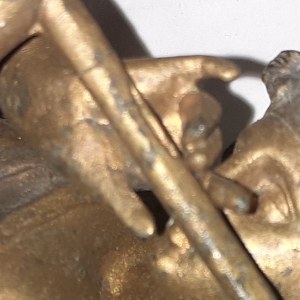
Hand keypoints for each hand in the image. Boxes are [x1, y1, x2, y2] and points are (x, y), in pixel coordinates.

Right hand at [0, 45, 240, 235]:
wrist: (55, 103)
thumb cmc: (80, 150)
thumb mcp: (100, 180)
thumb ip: (125, 204)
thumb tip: (147, 232)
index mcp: (172, 169)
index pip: (208, 185)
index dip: (228, 194)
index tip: (243, 205)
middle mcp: (182, 138)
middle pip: (212, 146)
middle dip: (208, 153)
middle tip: (195, 159)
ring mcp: (179, 104)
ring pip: (207, 111)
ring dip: (203, 120)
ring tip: (189, 131)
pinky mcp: (172, 74)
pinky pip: (200, 67)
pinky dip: (215, 67)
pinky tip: (229, 72)